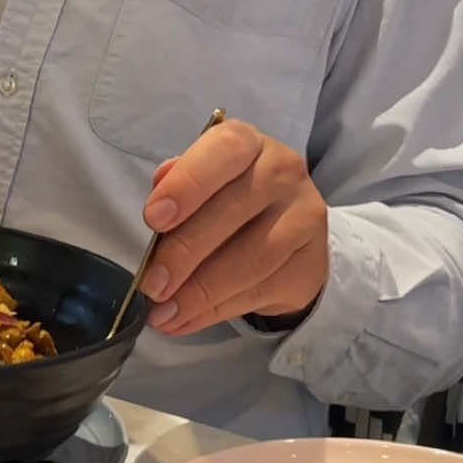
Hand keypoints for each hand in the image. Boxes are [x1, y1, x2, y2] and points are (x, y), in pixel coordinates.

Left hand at [140, 119, 328, 335]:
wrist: (291, 230)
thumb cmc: (230, 197)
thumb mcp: (202, 181)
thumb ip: (178, 185)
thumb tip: (157, 198)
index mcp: (248, 143)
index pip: (223, 151)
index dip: (188, 184)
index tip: (153, 218)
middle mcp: (283, 172)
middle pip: (233, 211)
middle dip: (184, 252)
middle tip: (152, 284)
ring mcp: (304, 218)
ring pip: (250, 259)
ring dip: (199, 292)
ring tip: (163, 313)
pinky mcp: (311, 264)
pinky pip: (260, 291)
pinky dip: (215, 310)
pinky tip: (185, 319)